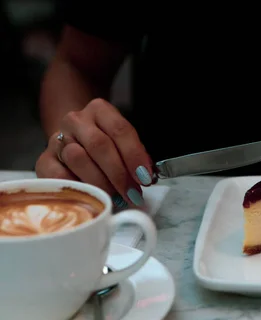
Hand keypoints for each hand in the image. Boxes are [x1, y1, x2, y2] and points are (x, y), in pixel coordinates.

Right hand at [35, 98, 154, 207]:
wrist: (73, 140)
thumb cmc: (106, 144)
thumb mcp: (123, 142)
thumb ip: (135, 155)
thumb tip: (146, 177)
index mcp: (100, 110)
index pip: (120, 130)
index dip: (134, 155)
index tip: (145, 178)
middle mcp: (76, 120)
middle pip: (99, 145)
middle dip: (119, 173)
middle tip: (132, 193)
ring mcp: (57, 139)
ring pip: (77, 158)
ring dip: (100, 182)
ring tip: (114, 196)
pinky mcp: (44, 159)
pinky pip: (58, 175)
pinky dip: (78, 187)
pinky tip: (91, 196)